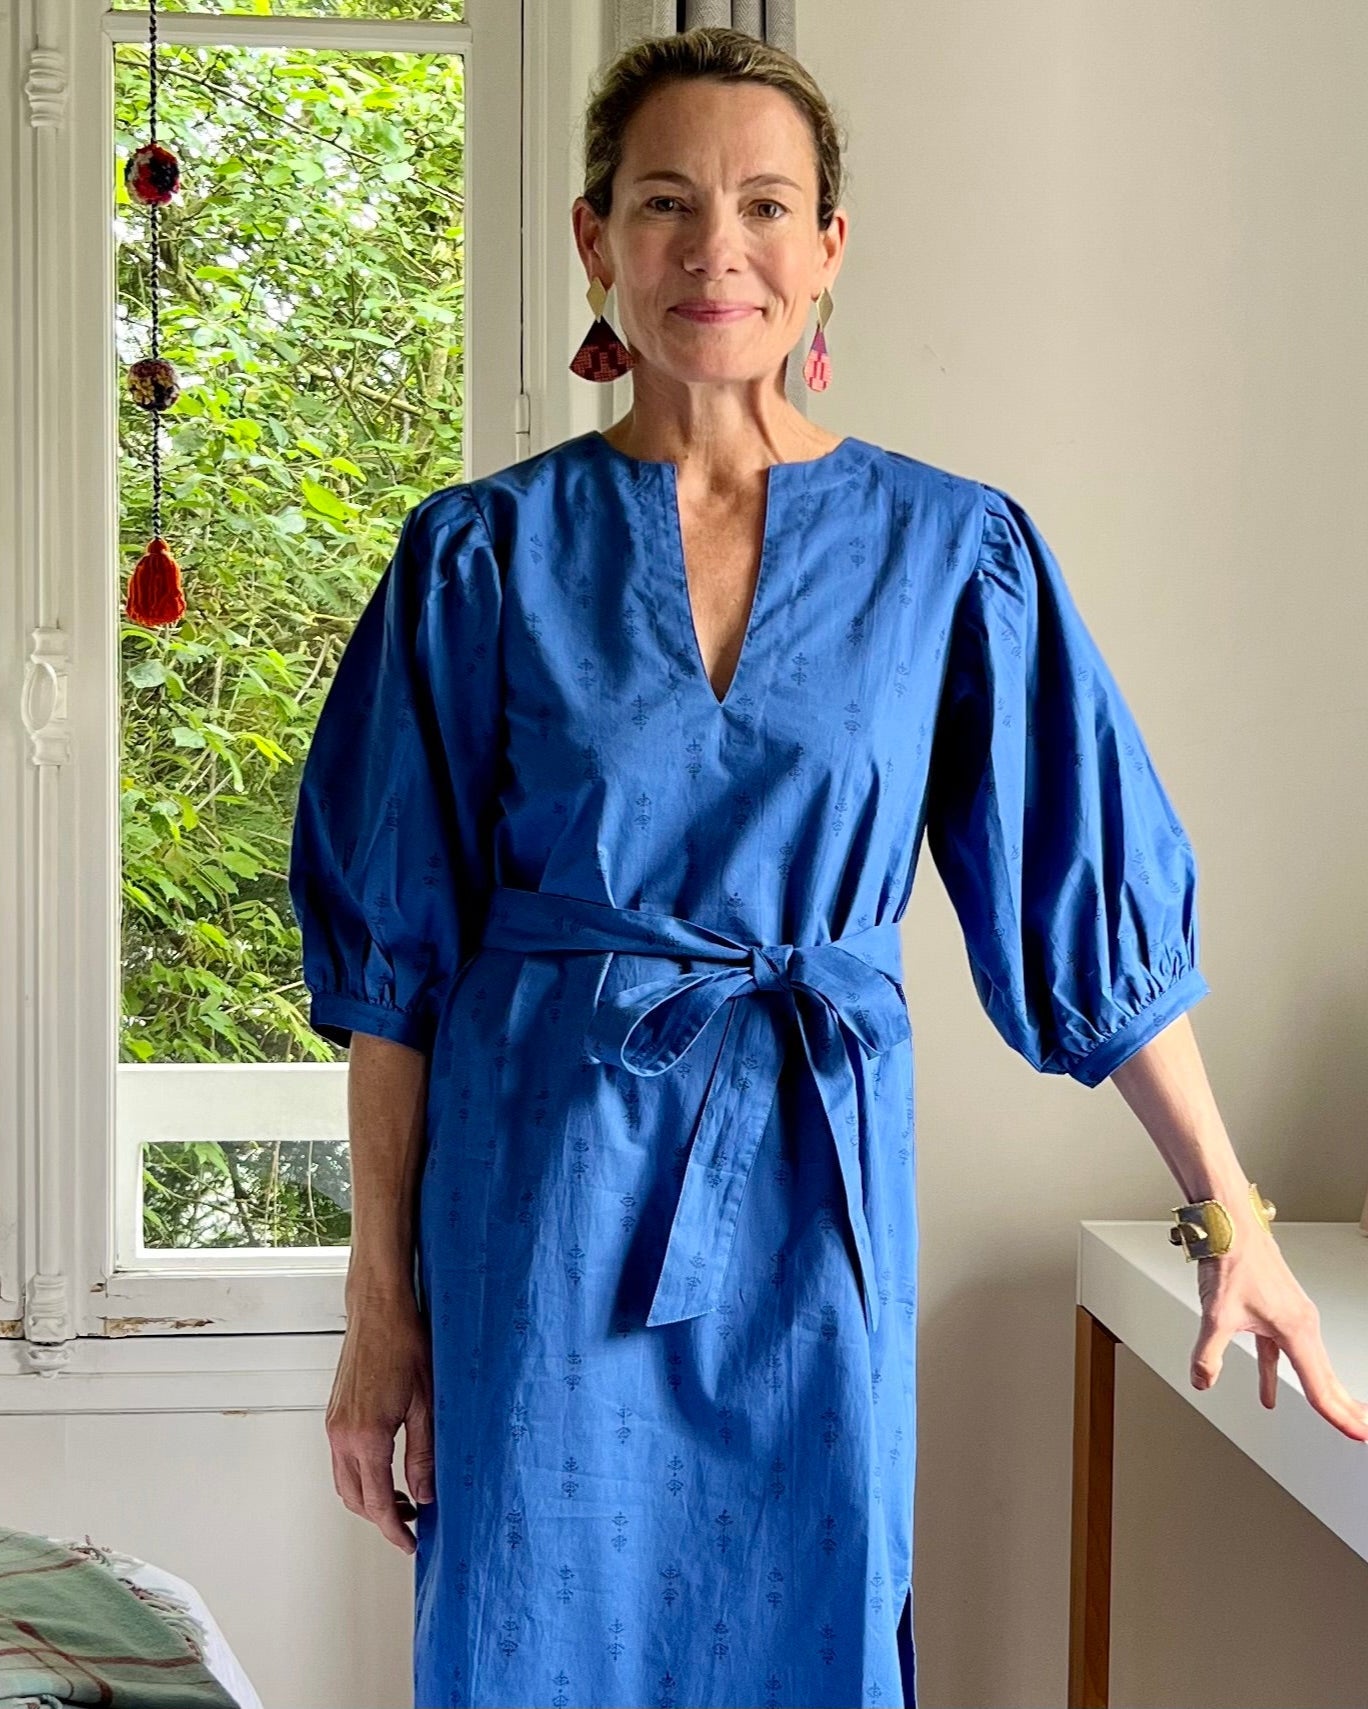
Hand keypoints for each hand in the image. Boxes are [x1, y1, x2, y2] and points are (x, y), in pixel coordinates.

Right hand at [325, 1290, 436, 1555]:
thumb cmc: (406, 1345)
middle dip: (381, 1518)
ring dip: (369, 1498)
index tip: (410, 1544)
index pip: (376, 1503)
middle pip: (355, 1499)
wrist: (379, 1309)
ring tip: (402, 1498)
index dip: (394, 1530)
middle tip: (411, 1523)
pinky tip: (386, 1468)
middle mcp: (342, 1436)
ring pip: (344, 1482)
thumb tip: (424, 1493)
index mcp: (366, 1437)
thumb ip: (424, 1454)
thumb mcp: (427, 1403)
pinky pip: (341, 1460)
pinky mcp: (335, 1414)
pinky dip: (360, 1475)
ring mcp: (334, 1425)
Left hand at [1190, 1220, 1367, 1441]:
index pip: (1319, 1387)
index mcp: (1296, 1329)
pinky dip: (1278, 1373)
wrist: (1230, 1224)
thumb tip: (1202, 1381)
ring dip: (1320, 1391)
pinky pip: (1282, 1352)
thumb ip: (1208, 1354)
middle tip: (1362, 1431)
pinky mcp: (1276, 1310)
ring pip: (1309, 1364)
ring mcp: (1291, 1316)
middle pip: (1326, 1378)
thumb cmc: (1232, 1258)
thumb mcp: (1216, 1315)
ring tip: (1332, 1413)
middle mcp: (1301, 1323)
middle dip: (1344, 1407)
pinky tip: (1268, 1391)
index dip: (1338, 1415)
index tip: (1357, 1434)